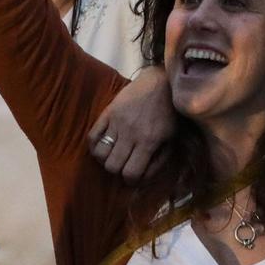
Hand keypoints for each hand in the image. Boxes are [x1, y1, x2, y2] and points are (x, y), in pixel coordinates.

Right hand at [87, 67, 175, 182]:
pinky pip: (92, 136)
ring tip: (114, 156)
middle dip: (118, 171)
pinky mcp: (108, 112)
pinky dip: (94, 146)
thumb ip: (159, 160)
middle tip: (123, 166)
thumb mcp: (171, 138)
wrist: (160, 83)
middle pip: (113, 166)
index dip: (131, 180)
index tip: (133, 178)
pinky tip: (103, 146)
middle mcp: (131, 133)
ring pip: (100, 154)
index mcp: (149, 141)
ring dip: (106, 160)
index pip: (131, 172)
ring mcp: (117, 122)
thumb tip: (144, 178)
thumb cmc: (169, 113)